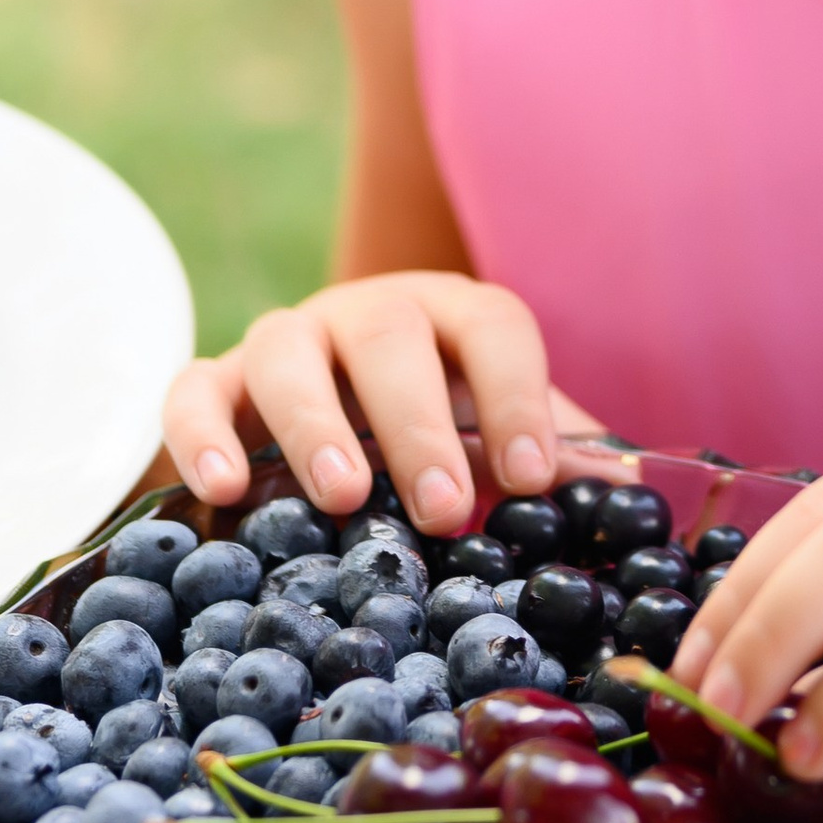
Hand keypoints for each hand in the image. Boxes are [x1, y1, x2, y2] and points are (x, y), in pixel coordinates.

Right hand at [160, 271, 590, 530]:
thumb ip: (556, 454)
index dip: (517, 396)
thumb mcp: (500, 434)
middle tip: (443, 507)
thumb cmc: (442, 430)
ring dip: (314, 422)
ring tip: (344, 497)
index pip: (492, 327)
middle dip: (418, 422)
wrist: (340, 414)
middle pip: (389, 334)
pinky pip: (191, 390)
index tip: (533, 478)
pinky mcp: (215, 381)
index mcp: (452, 316)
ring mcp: (286, 341)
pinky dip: (199, 434)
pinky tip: (225, 491)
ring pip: (286, 351)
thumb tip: (631, 491)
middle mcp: (366, 315)